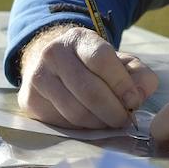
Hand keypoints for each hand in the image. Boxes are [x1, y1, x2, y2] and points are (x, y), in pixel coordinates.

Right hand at [18, 24, 158, 129]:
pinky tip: (90, 124)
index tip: (134, 101)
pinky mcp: (29, 100)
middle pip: (88, 90)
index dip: (121, 83)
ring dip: (98, 123)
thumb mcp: (120, 62)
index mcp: (78, 38)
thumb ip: (138, 75)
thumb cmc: (93, 67)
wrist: (53, 66)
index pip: (101, 59)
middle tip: (125, 121)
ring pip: (75, 111)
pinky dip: (81, 129)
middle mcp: (53, 53)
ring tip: (109, 123)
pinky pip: (61, 123)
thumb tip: (139, 95)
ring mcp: (38, 76)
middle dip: (113, 111)